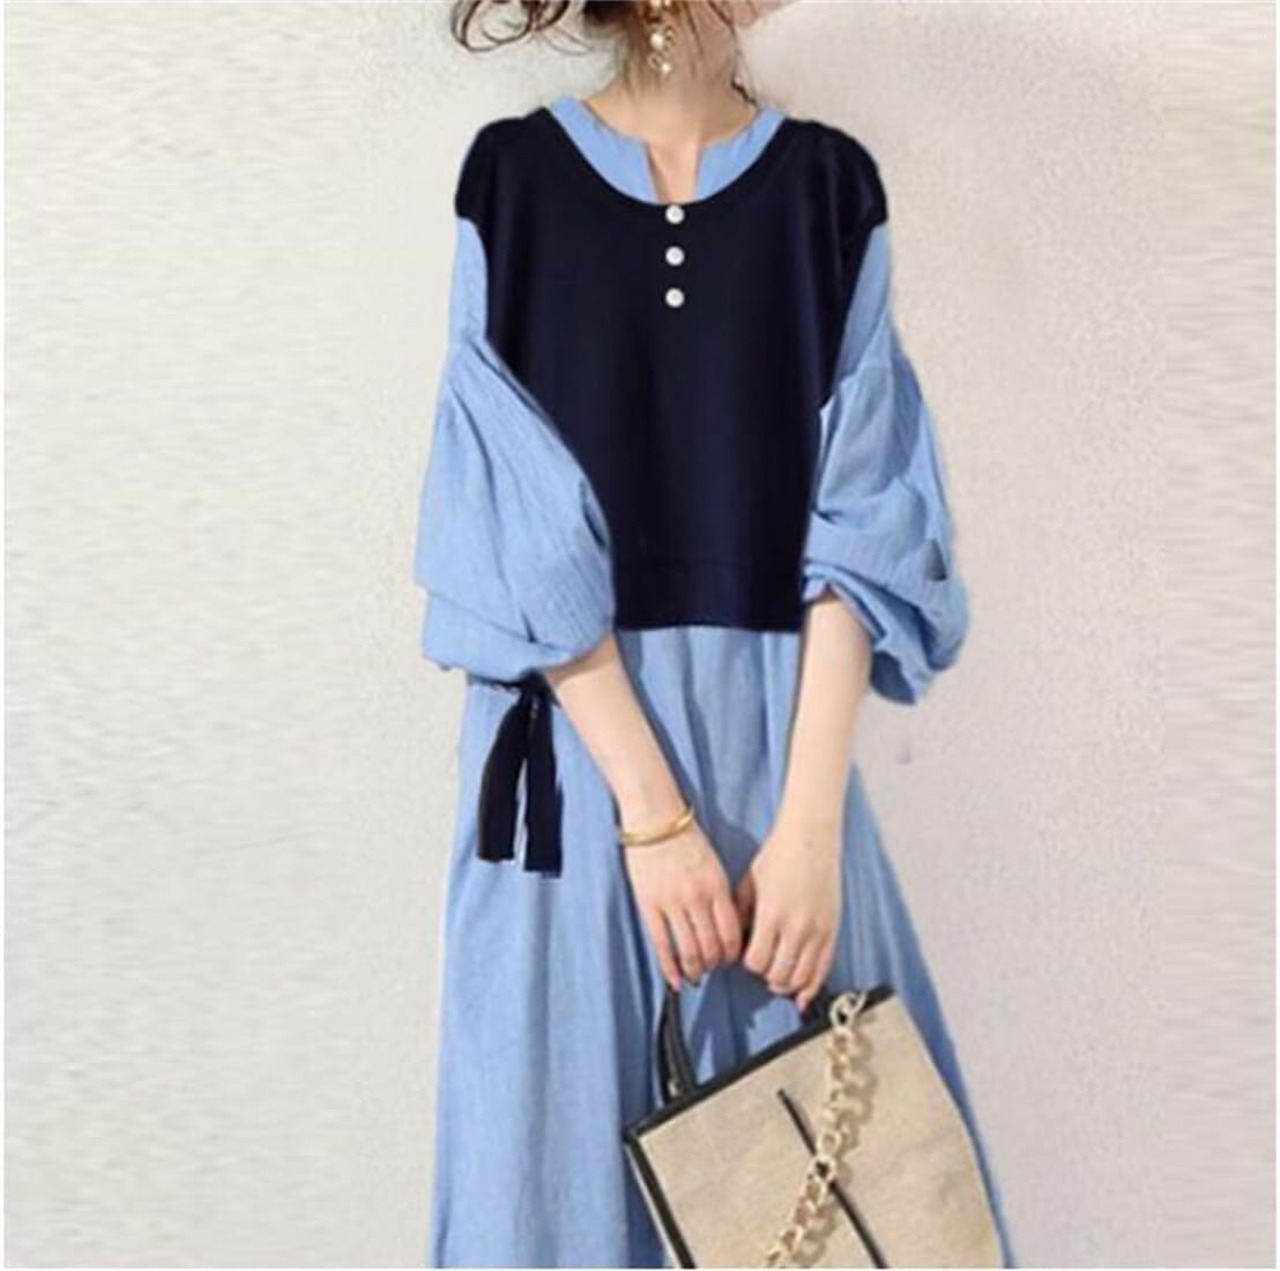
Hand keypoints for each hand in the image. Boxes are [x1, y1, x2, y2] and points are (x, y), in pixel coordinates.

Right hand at [623, 820, 742, 989]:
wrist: (654, 818)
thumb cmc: (685, 838)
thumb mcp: (714, 865)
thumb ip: (721, 895)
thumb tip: (727, 928)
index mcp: (716, 886)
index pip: (732, 934)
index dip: (733, 955)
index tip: (731, 960)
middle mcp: (697, 898)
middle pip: (712, 947)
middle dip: (714, 965)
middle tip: (713, 969)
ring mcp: (672, 903)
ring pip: (689, 951)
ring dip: (695, 969)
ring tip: (696, 975)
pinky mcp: (649, 905)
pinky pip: (662, 945)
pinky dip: (670, 968)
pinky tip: (676, 980)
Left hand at [735, 811, 841, 1012]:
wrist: (811, 839)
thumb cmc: (777, 857)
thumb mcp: (748, 884)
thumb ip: (740, 917)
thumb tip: (734, 946)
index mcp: (772, 914)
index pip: (755, 961)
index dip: (747, 963)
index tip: (746, 955)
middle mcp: (797, 926)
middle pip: (777, 974)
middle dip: (765, 975)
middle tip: (761, 964)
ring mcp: (818, 930)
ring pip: (800, 978)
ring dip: (786, 983)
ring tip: (776, 976)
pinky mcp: (833, 931)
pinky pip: (823, 970)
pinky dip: (811, 987)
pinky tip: (801, 996)